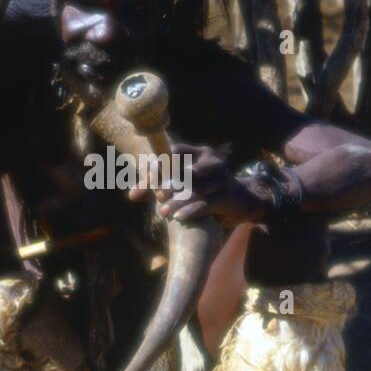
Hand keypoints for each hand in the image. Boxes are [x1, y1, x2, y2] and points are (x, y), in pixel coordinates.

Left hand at [128, 143, 269, 225]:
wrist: (239, 200)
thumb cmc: (204, 188)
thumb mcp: (182, 184)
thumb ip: (157, 186)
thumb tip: (131, 196)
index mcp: (198, 152)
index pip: (175, 152)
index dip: (161, 165)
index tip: (148, 180)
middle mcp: (211, 161)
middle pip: (186, 170)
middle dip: (170, 184)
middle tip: (157, 195)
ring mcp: (222, 178)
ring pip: (196, 189)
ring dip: (178, 201)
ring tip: (163, 212)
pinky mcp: (227, 196)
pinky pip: (207, 203)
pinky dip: (191, 210)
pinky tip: (178, 218)